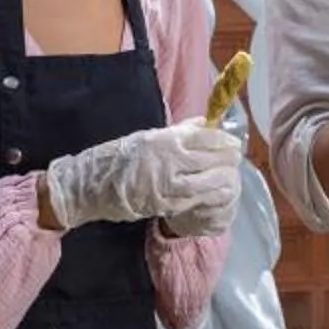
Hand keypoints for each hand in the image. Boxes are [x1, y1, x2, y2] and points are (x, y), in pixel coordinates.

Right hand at [44, 121, 241, 233]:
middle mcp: (170, 159)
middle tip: (235, 161)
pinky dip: (207, 197)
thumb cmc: (120, 156)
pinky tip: (213, 195)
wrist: (92, 183)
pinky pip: (194, 200)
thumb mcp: (149, 137)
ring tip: (229, 179)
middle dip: (229, 161)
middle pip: (212, 159)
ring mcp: (168, 184)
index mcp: (166, 139)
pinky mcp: (165, 204)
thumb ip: (178, 133)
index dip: (225, 142)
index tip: (234, 144)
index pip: (206, 137)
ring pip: (208, 183)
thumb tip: (203, 124)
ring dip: (223, 181)